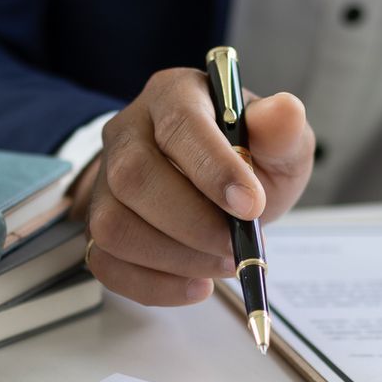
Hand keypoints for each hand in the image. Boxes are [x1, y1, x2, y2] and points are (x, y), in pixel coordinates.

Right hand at [77, 68, 315, 305]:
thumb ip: (283, 132)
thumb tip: (284, 111)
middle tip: (237, 246)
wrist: (214, 190)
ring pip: (114, 225)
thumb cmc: (246, 161)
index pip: (180, 124)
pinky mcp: (97, 227)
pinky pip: (105, 263)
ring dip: (175, 258)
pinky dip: (155, 285)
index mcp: (173, 95)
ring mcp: (105, 182)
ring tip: (222, 264)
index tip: (250, 206)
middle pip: (134, 177)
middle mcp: (128, 132)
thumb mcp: (278, 143)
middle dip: (193, 224)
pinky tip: (196, 285)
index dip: (213, 168)